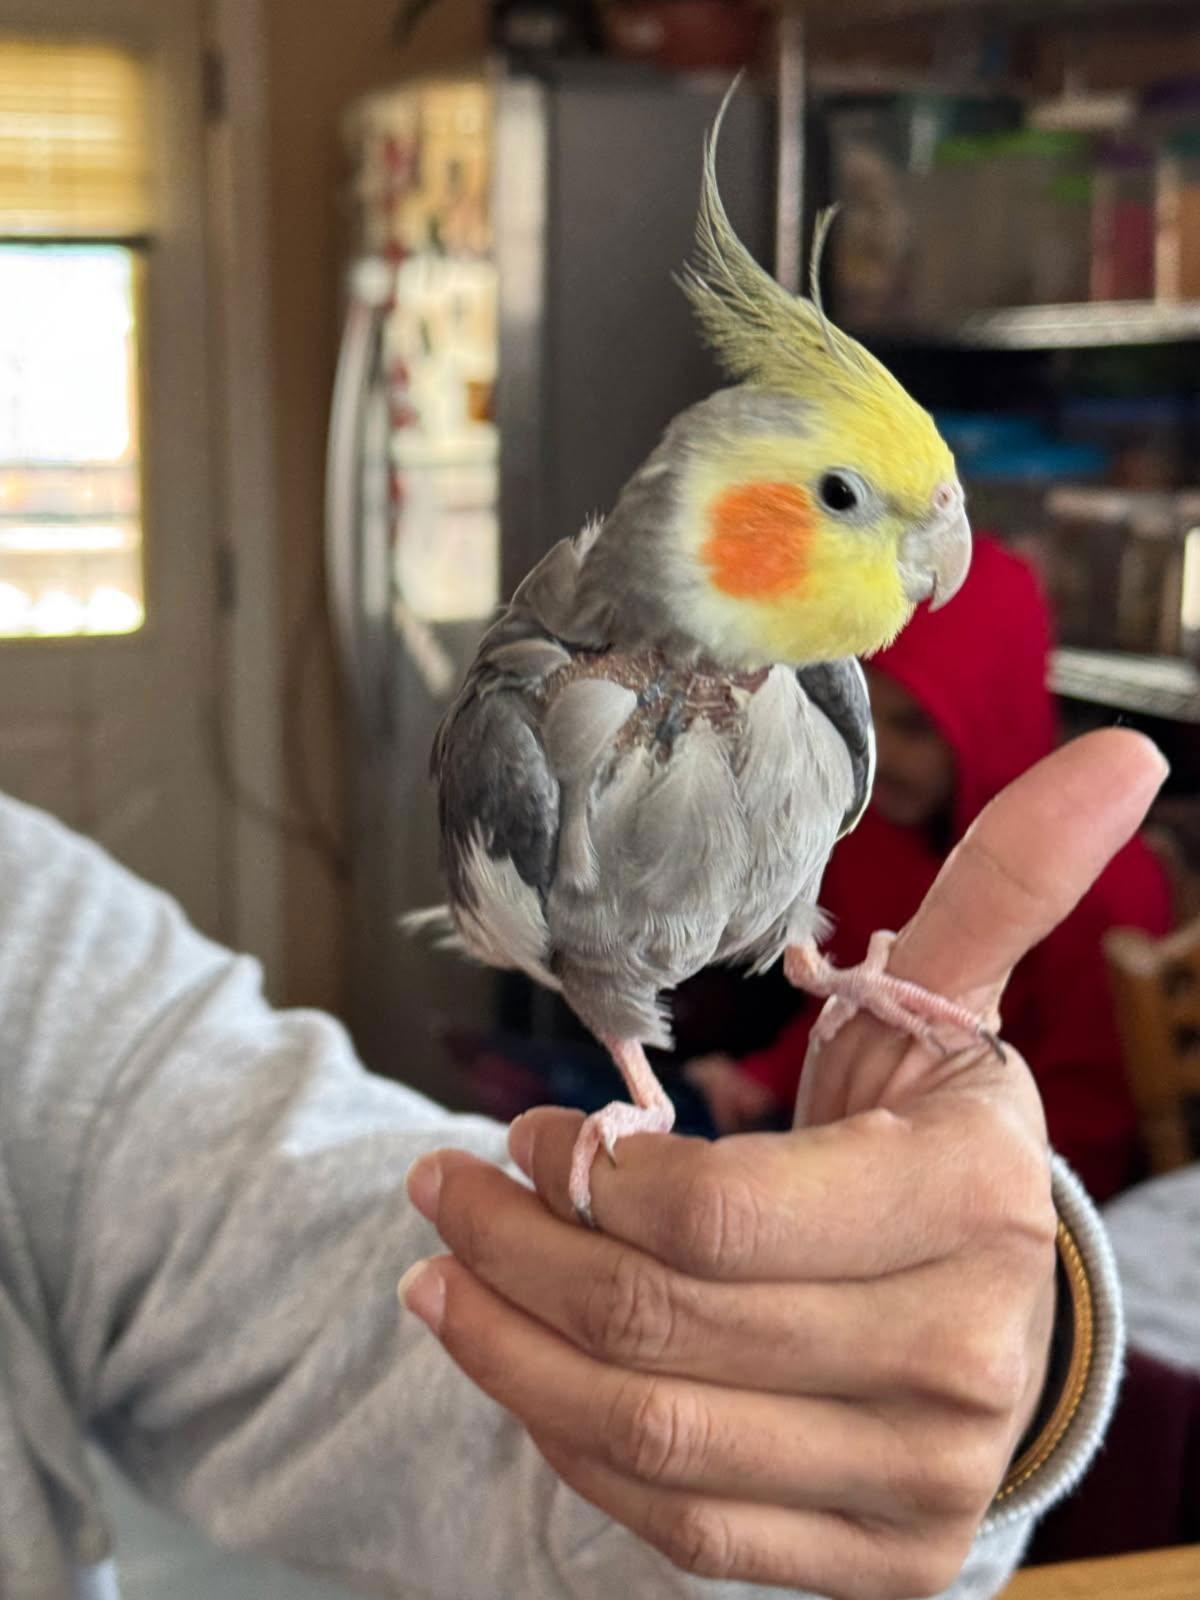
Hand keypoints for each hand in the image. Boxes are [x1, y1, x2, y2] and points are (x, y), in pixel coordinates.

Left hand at [402, 730, 1166, 1597]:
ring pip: (651, 1435)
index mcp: (968, 1199)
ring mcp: (920, 1476)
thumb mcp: (951, 1016)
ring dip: (509, 1349)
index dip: (586, 1177)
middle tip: (440, 1192)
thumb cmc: (927, 1146)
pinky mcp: (873, 1559)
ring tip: (439, 1279)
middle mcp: (959, 1356)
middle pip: (662, 1324)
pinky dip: (569, 1444)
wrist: (985, 1312)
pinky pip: (679, 1526)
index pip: (722, 1215)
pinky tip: (515, 1368)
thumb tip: (1122, 751)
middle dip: (514, 1251)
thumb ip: (1008, 885)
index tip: (524, 1133)